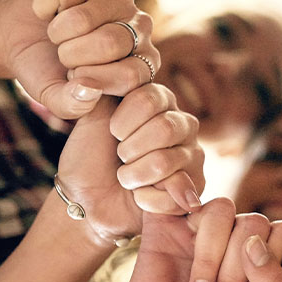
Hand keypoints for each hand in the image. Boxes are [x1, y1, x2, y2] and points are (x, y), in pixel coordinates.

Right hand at [4, 0, 155, 119]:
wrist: (18, 36)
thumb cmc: (44, 69)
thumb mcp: (54, 95)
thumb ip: (71, 104)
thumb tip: (88, 90)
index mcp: (141, 67)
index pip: (129, 76)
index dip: (90, 79)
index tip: (72, 78)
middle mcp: (141, 33)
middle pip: (110, 44)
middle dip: (70, 55)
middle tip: (63, 55)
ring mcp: (122, 1)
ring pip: (83, 19)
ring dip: (56, 31)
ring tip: (56, 34)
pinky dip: (44, 6)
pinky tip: (48, 12)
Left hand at [57, 83, 203, 243]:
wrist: (87, 202)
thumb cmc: (89, 159)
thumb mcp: (89, 119)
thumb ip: (101, 91)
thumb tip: (92, 79)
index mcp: (159, 102)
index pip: (151, 99)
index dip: (123, 122)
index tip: (111, 134)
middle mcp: (182, 125)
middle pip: (165, 128)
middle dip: (129, 150)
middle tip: (120, 159)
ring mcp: (192, 156)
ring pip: (166, 162)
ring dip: (133, 176)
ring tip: (126, 179)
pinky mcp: (195, 188)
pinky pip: (174, 191)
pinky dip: (146, 199)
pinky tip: (140, 198)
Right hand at [118, 200, 281, 281]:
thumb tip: (256, 243)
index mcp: (266, 256)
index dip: (271, 263)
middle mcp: (236, 237)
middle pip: (254, 221)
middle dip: (238, 264)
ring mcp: (201, 229)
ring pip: (222, 209)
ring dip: (212, 252)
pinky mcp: (166, 224)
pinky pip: (177, 195)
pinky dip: (178, 208)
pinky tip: (174, 246)